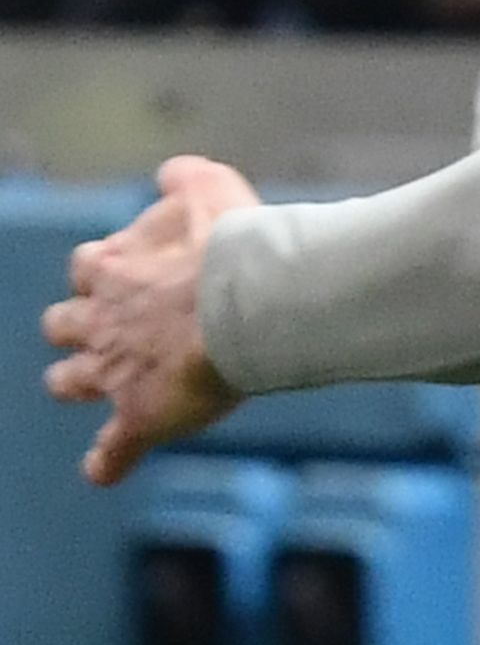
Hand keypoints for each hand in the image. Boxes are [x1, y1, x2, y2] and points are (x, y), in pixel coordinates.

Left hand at [43, 157, 258, 481]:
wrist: (251, 302)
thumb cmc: (233, 245)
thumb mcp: (210, 187)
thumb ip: (184, 178)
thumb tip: (169, 173)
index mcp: (113, 267)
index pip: (89, 266)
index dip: (107, 271)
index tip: (132, 272)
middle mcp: (100, 319)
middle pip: (63, 324)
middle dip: (78, 325)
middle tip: (108, 328)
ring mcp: (113, 371)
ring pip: (69, 381)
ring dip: (76, 381)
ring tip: (91, 385)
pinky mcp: (138, 416)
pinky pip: (112, 451)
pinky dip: (106, 461)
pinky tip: (102, 471)